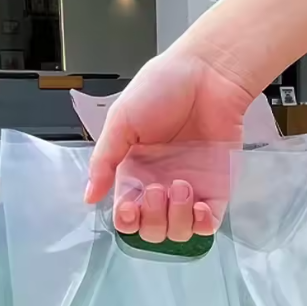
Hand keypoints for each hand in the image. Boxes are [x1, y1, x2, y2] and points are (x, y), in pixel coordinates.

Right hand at [84, 49, 252, 242]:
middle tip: (156, 188)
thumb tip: (89, 196)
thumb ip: (104, 160)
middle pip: (152, 232)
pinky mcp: (217, 190)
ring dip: (176, 218)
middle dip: (152, 219)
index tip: (129, 206)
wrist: (209, 73)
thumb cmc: (164, 87)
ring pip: (179, 232)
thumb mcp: (121, 120)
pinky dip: (202, 225)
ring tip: (180, 185)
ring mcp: (190, 191)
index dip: (127, 220)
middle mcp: (161, 187)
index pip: (126, 216)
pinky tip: (199, 206)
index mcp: (135, 173)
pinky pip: (209, 226)